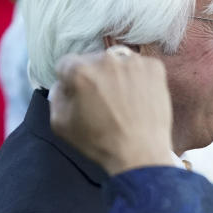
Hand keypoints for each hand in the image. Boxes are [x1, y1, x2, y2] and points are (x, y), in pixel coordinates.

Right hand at [49, 46, 173, 174]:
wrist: (141, 153)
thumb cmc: (99, 142)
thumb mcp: (61, 123)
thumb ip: (56, 95)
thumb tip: (63, 83)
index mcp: (80, 70)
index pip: (67, 64)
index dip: (71, 81)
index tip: (80, 95)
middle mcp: (107, 59)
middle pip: (93, 61)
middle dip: (95, 77)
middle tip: (104, 100)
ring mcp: (134, 61)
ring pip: (118, 63)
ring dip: (117, 75)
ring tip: (124, 100)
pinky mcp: (155, 68)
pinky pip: (141, 68)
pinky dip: (139, 79)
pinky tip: (139, 97)